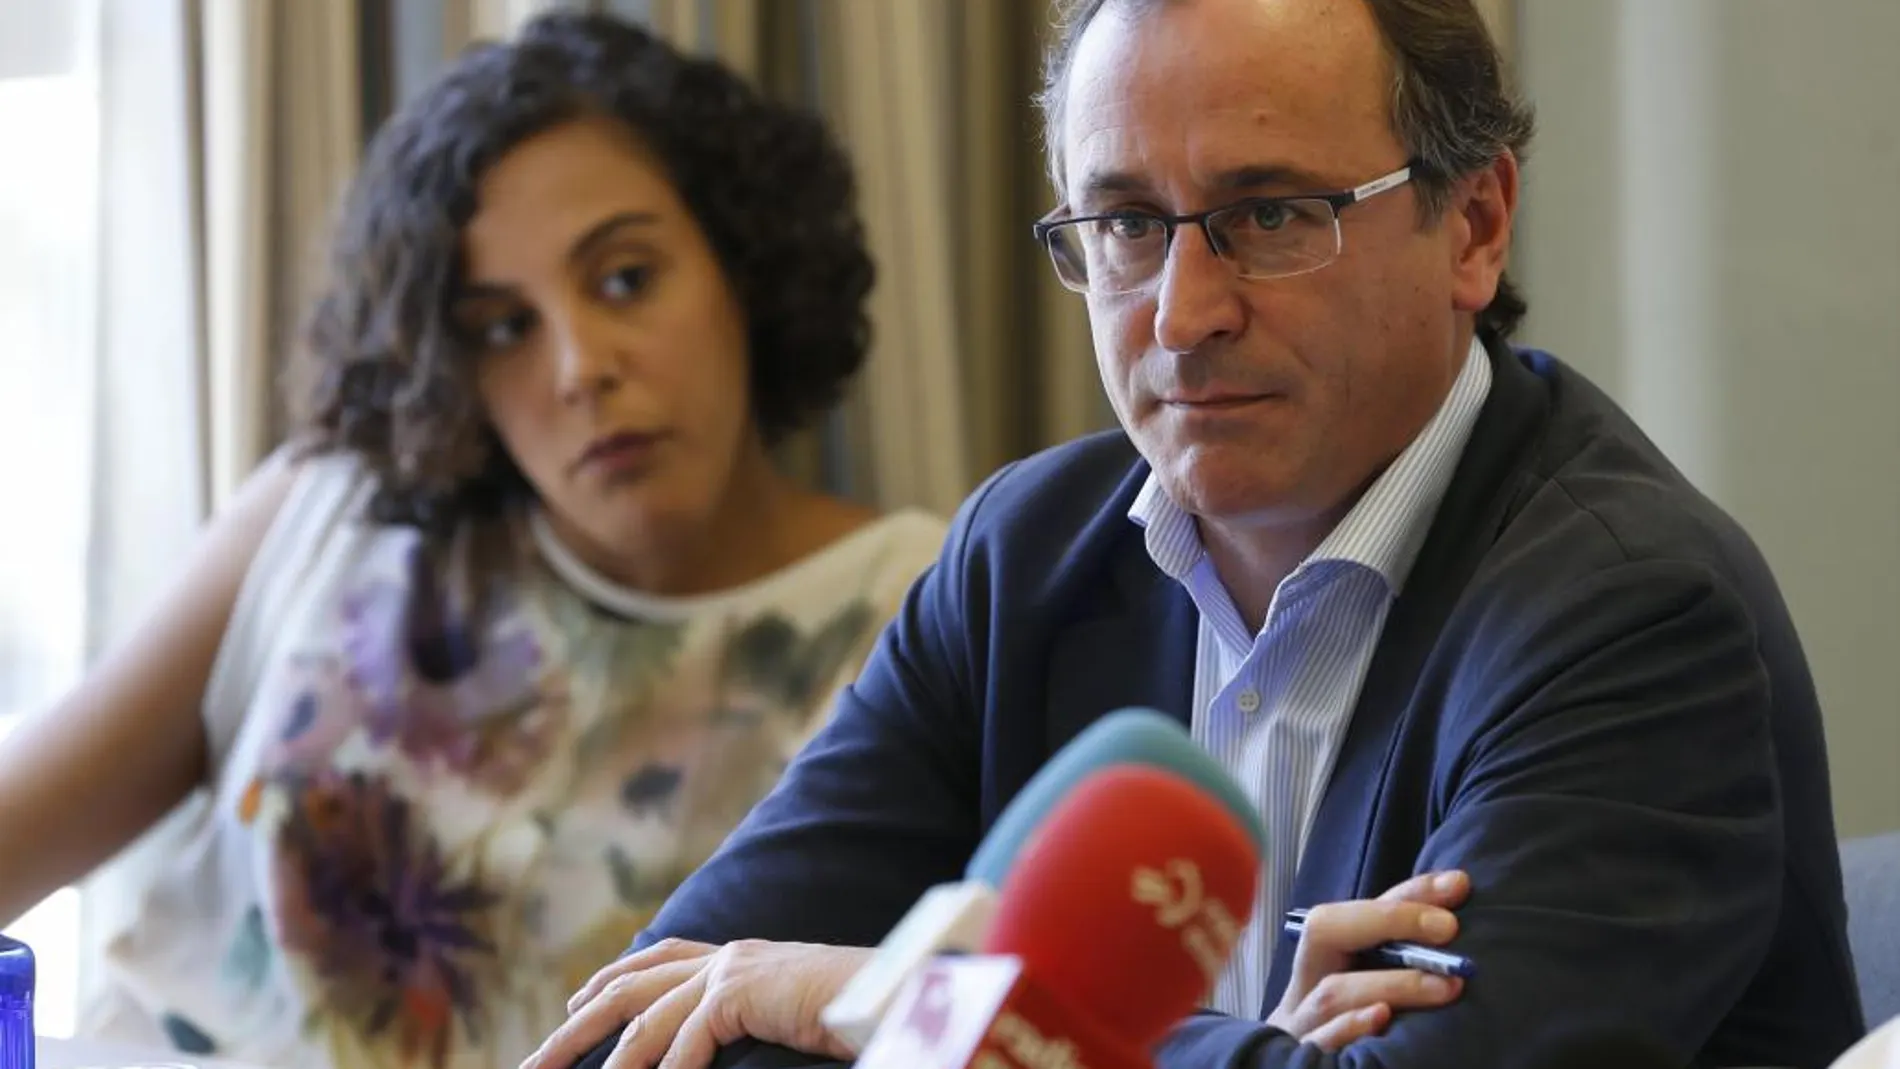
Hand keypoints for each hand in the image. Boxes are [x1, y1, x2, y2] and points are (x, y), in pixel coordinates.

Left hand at [521, 939, 867, 1068]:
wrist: (899, 995)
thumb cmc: (856, 1012)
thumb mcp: (787, 1014)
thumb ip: (747, 1017)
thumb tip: (714, 1039)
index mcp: (738, 955)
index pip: (659, 957)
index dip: (611, 978)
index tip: (573, 1004)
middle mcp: (726, 955)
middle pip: (628, 986)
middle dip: (575, 1025)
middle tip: (535, 1060)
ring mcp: (732, 970)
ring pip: (644, 1017)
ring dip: (605, 1060)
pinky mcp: (742, 991)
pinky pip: (687, 1041)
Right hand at [1265, 869, 1471, 1051]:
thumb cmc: (1347, 1032)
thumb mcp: (1363, 986)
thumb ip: (1393, 959)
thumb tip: (1453, 923)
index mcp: (1321, 961)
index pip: (1361, 906)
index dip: (1406, 894)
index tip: (1458, 886)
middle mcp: (1304, 987)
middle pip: (1323, 933)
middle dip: (1387, 921)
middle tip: (1449, 928)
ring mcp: (1302, 1026)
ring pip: (1331, 993)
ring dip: (1391, 983)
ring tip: (1445, 986)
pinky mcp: (1309, 1060)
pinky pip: (1322, 1042)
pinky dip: (1350, 1027)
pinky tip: (1381, 1019)